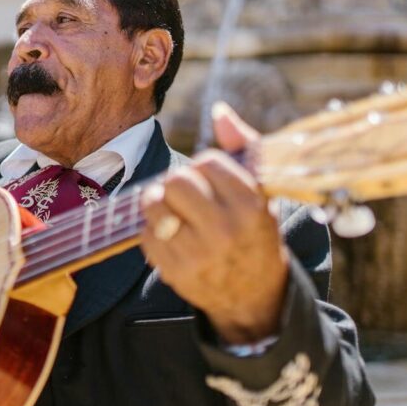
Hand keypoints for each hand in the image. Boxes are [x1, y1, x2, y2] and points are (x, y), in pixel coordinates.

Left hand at [139, 102, 288, 342]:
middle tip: (185, 195)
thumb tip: (218, 111)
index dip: (203, 167)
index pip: (207, 162)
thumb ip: (242, 147)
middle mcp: (225, 229)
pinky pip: (145, 235)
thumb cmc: (254, 232)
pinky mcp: (174, 271)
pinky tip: (171, 236)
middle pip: (175, 181)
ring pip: (154, 205)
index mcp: (250, 205)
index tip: (210, 181)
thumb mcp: (261, 192)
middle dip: (176, 183)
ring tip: (173, 211)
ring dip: (158, 203)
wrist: (254, 294)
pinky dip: (152, 231)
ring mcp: (197, 253)